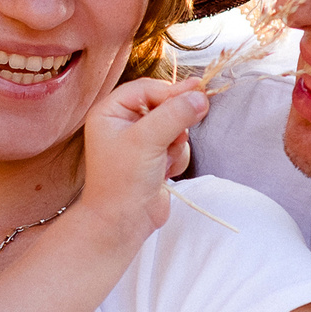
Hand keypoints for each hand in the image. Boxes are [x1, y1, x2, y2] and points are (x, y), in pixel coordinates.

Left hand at [75, 76, 209, 242]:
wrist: (122, 223)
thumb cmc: (123, 181)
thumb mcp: (147, 140)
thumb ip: (174, 114)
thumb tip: (200, 97)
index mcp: (110, 112)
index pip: (147, 88)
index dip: (172, 91)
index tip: (198, 93)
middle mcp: (123, 123)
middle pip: (164, 105)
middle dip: (174, 123)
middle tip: (178, 134)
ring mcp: (140, 141)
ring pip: (175, 125)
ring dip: (176, 143)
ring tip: (162, 161)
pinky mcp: (155, 157)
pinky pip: (178, 145)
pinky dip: (176, 157)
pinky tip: (165, 173)